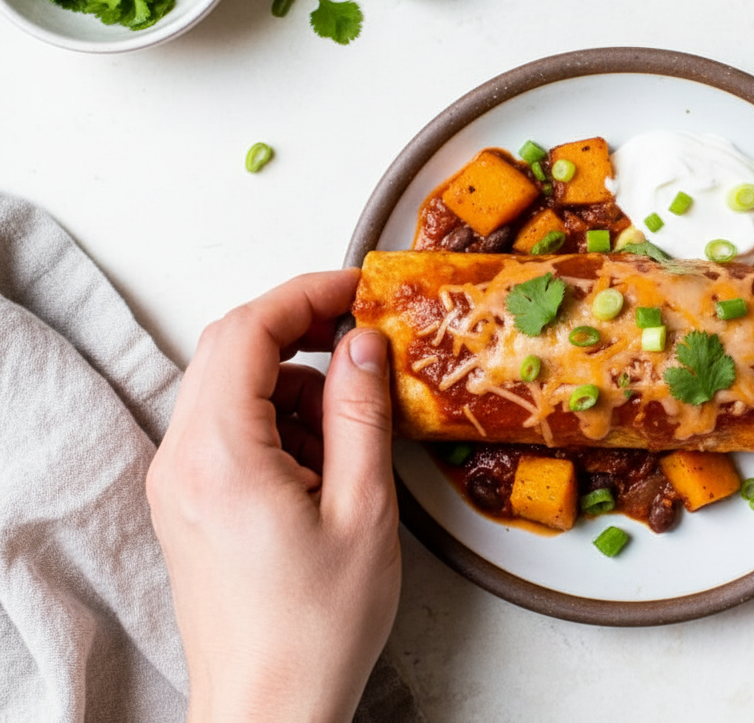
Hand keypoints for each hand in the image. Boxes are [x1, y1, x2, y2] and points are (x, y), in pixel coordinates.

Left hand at [147, 270, 400, 722]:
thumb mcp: (362, 509)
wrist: (267, 709)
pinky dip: (278, 420)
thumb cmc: (315, 628)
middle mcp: (181, 459)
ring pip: (231, 387)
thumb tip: (362, 342)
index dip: (307, 294)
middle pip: (230, 349)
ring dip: (293, 382)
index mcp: (220, 454)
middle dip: (300, 330)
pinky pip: (228, 428)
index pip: (248, 331)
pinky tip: (323, 461)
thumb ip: (359, 412)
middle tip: (363, 337)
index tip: (359, 287)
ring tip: (351, 427)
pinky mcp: (188, 502)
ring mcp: (177, 482)